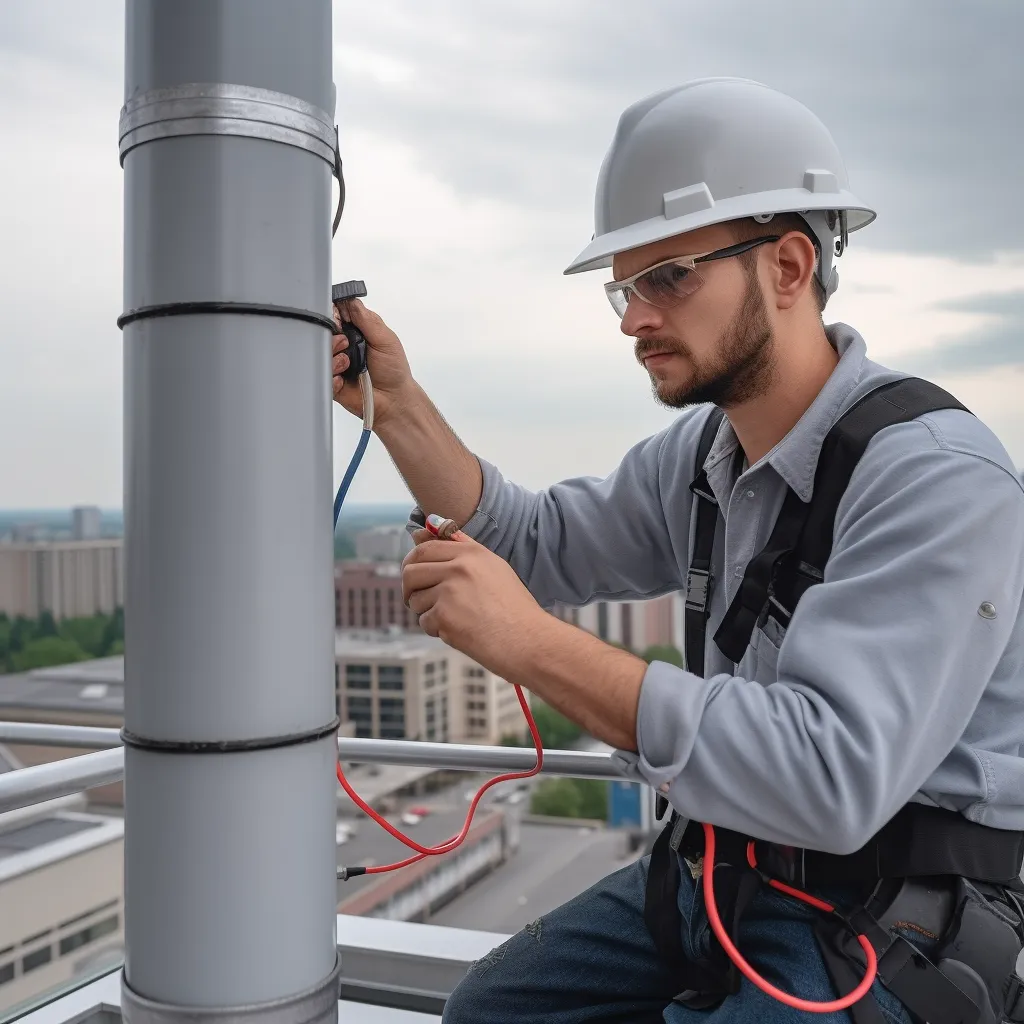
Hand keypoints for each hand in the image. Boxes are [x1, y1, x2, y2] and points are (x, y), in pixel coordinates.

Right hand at [332, 299, 416, 426]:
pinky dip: (331, 375)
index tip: (339, 319)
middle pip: (323, 331)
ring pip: (320, 352)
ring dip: (332, 355)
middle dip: (332, 335)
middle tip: (344, 342)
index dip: (334, 314)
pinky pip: (321, 374)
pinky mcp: (331, 381)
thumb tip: (350, 301)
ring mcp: (336, 362)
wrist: (393, 401)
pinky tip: (343, 379)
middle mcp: (344, 345)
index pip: (337, 313)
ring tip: (347, 362)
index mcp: (356, 331)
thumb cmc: (393, 370)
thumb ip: (367, 319)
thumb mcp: (385, 339)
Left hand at [402, 530, 544, 672]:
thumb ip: (460, 548)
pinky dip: (437, 630)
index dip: (413, 562)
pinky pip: (424, 622)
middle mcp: (459, 567)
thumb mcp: (493, 568)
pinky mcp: (445, 616)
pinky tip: (460, 632)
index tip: (416, 575)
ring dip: (427, 612)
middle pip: (410, 571)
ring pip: (415, 599)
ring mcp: (451, 591)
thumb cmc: (512, 608)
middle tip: (419, 600)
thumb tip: (419, 532)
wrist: (528, 640)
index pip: (425, 548)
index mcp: (471, 552)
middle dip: (409, 588)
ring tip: (453, 619)